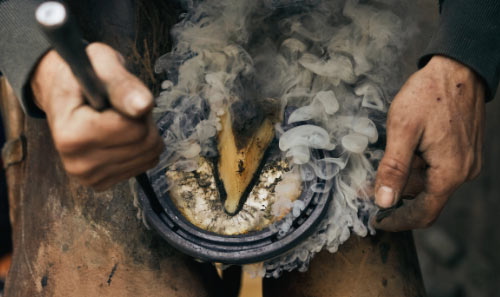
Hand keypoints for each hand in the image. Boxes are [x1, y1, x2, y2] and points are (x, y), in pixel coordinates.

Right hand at [31, 43, 163, 189]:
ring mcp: (89, 177)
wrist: (61, 92)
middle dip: (142, 121)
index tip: (116, 97)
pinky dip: (139, 147)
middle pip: (146, 144)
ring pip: (149, 156)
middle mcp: (77, 163)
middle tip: (121, 108)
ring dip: (142, 133)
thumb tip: (144, 106)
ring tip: (118, 120)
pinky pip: (144, 165)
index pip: (136, 129)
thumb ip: (123, 86)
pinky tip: (118, 136)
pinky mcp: (101, 183)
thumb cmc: (82, 76)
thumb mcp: (102, 65)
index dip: (136, 107)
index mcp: (72, 135)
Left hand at [372, 55, 484, 230]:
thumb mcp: (402, 130)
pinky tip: (401, 152)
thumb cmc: (429, 95)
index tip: (376, 221)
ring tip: (379, 165)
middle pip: (424, 197)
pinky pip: (436, 168)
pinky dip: (416, 166)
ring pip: (429, 182)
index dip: (398, 221)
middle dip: (394, 195)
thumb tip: (384, 202)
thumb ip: (393, 169)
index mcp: (449, 173)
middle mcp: (463, 172)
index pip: (423, 214)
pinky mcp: (463, 151)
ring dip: (403, 178)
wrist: (458, 68)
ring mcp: (466, 161)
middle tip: (366, 187)